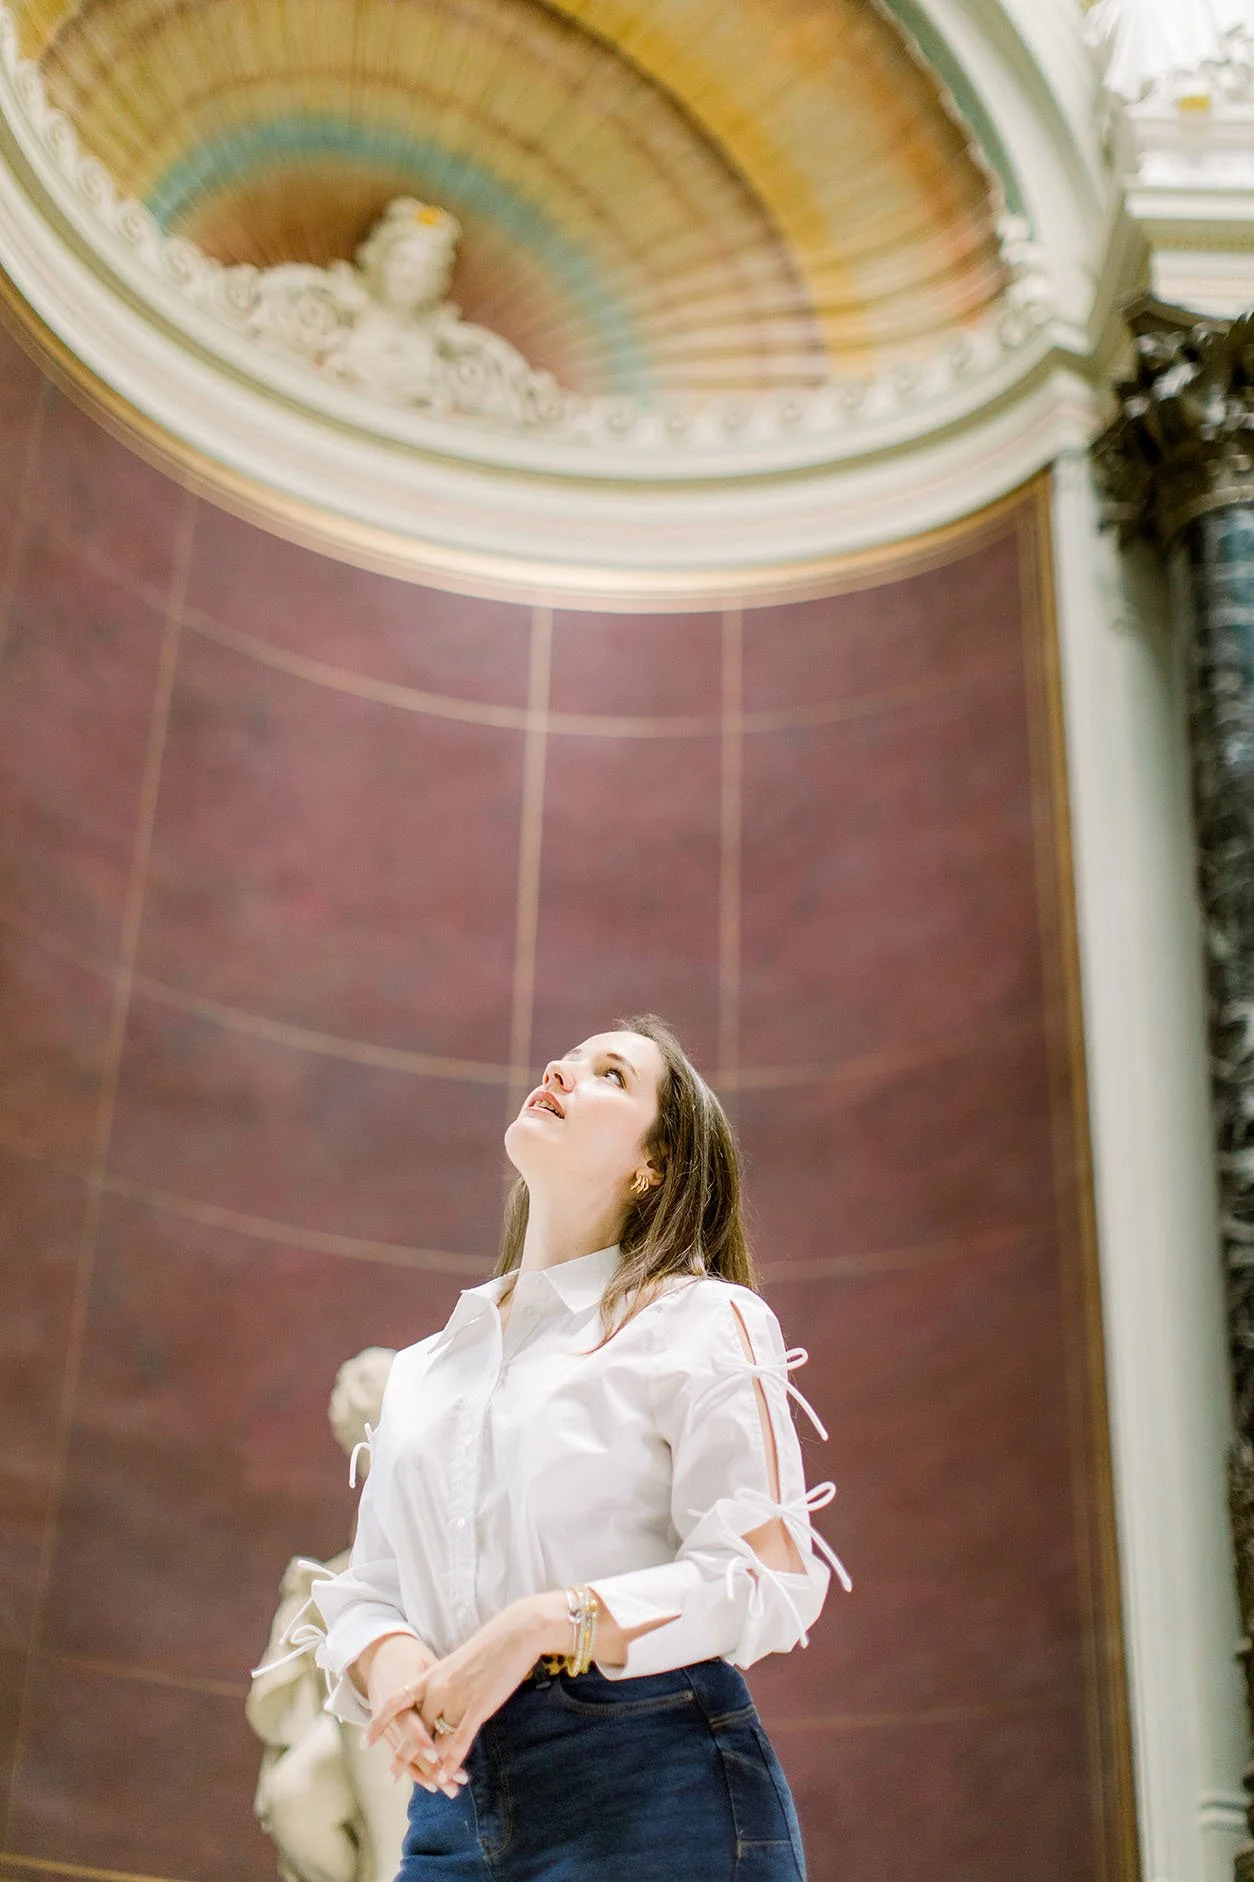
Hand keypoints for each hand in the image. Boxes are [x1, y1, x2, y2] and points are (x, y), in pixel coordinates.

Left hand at [365, 1597, 545, 1784]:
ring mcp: (457, 1698)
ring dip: (431, 1766)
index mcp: (431, 1675)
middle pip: (414, 1729)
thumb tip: (438, 1703)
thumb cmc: (490, 1645)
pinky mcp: (478, 1706)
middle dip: (403, 1755)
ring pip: (437, 1739)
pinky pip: (460, 1740)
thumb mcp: (457, 1663)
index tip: (365, 1742)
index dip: (379, 1723)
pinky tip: (447, 1776)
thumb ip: (444, 1683)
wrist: (515, 1632)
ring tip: (424, 1786)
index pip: (396, 1703)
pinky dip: (453, 1761)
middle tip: (389, 1777)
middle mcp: (438, 1689)